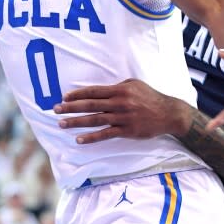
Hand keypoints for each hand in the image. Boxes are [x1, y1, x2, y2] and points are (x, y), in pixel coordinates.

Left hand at [53, 79, 191, 143]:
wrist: (168, 113)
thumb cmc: (150, 97)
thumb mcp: (135, 84)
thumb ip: (118, 86)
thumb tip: (102, 90)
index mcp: (120, 90)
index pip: (94, 91)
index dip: (78, 94)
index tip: (64, 96)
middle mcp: (119, 102)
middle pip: (90, 105)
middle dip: (71, 107)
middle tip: (55, 109)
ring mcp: (122, 117)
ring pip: (95, 120)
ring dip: (76, 122)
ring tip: (62, 124)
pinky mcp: (127, 131)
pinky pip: (106, 134)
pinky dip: (91, 137)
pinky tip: (79, 139)